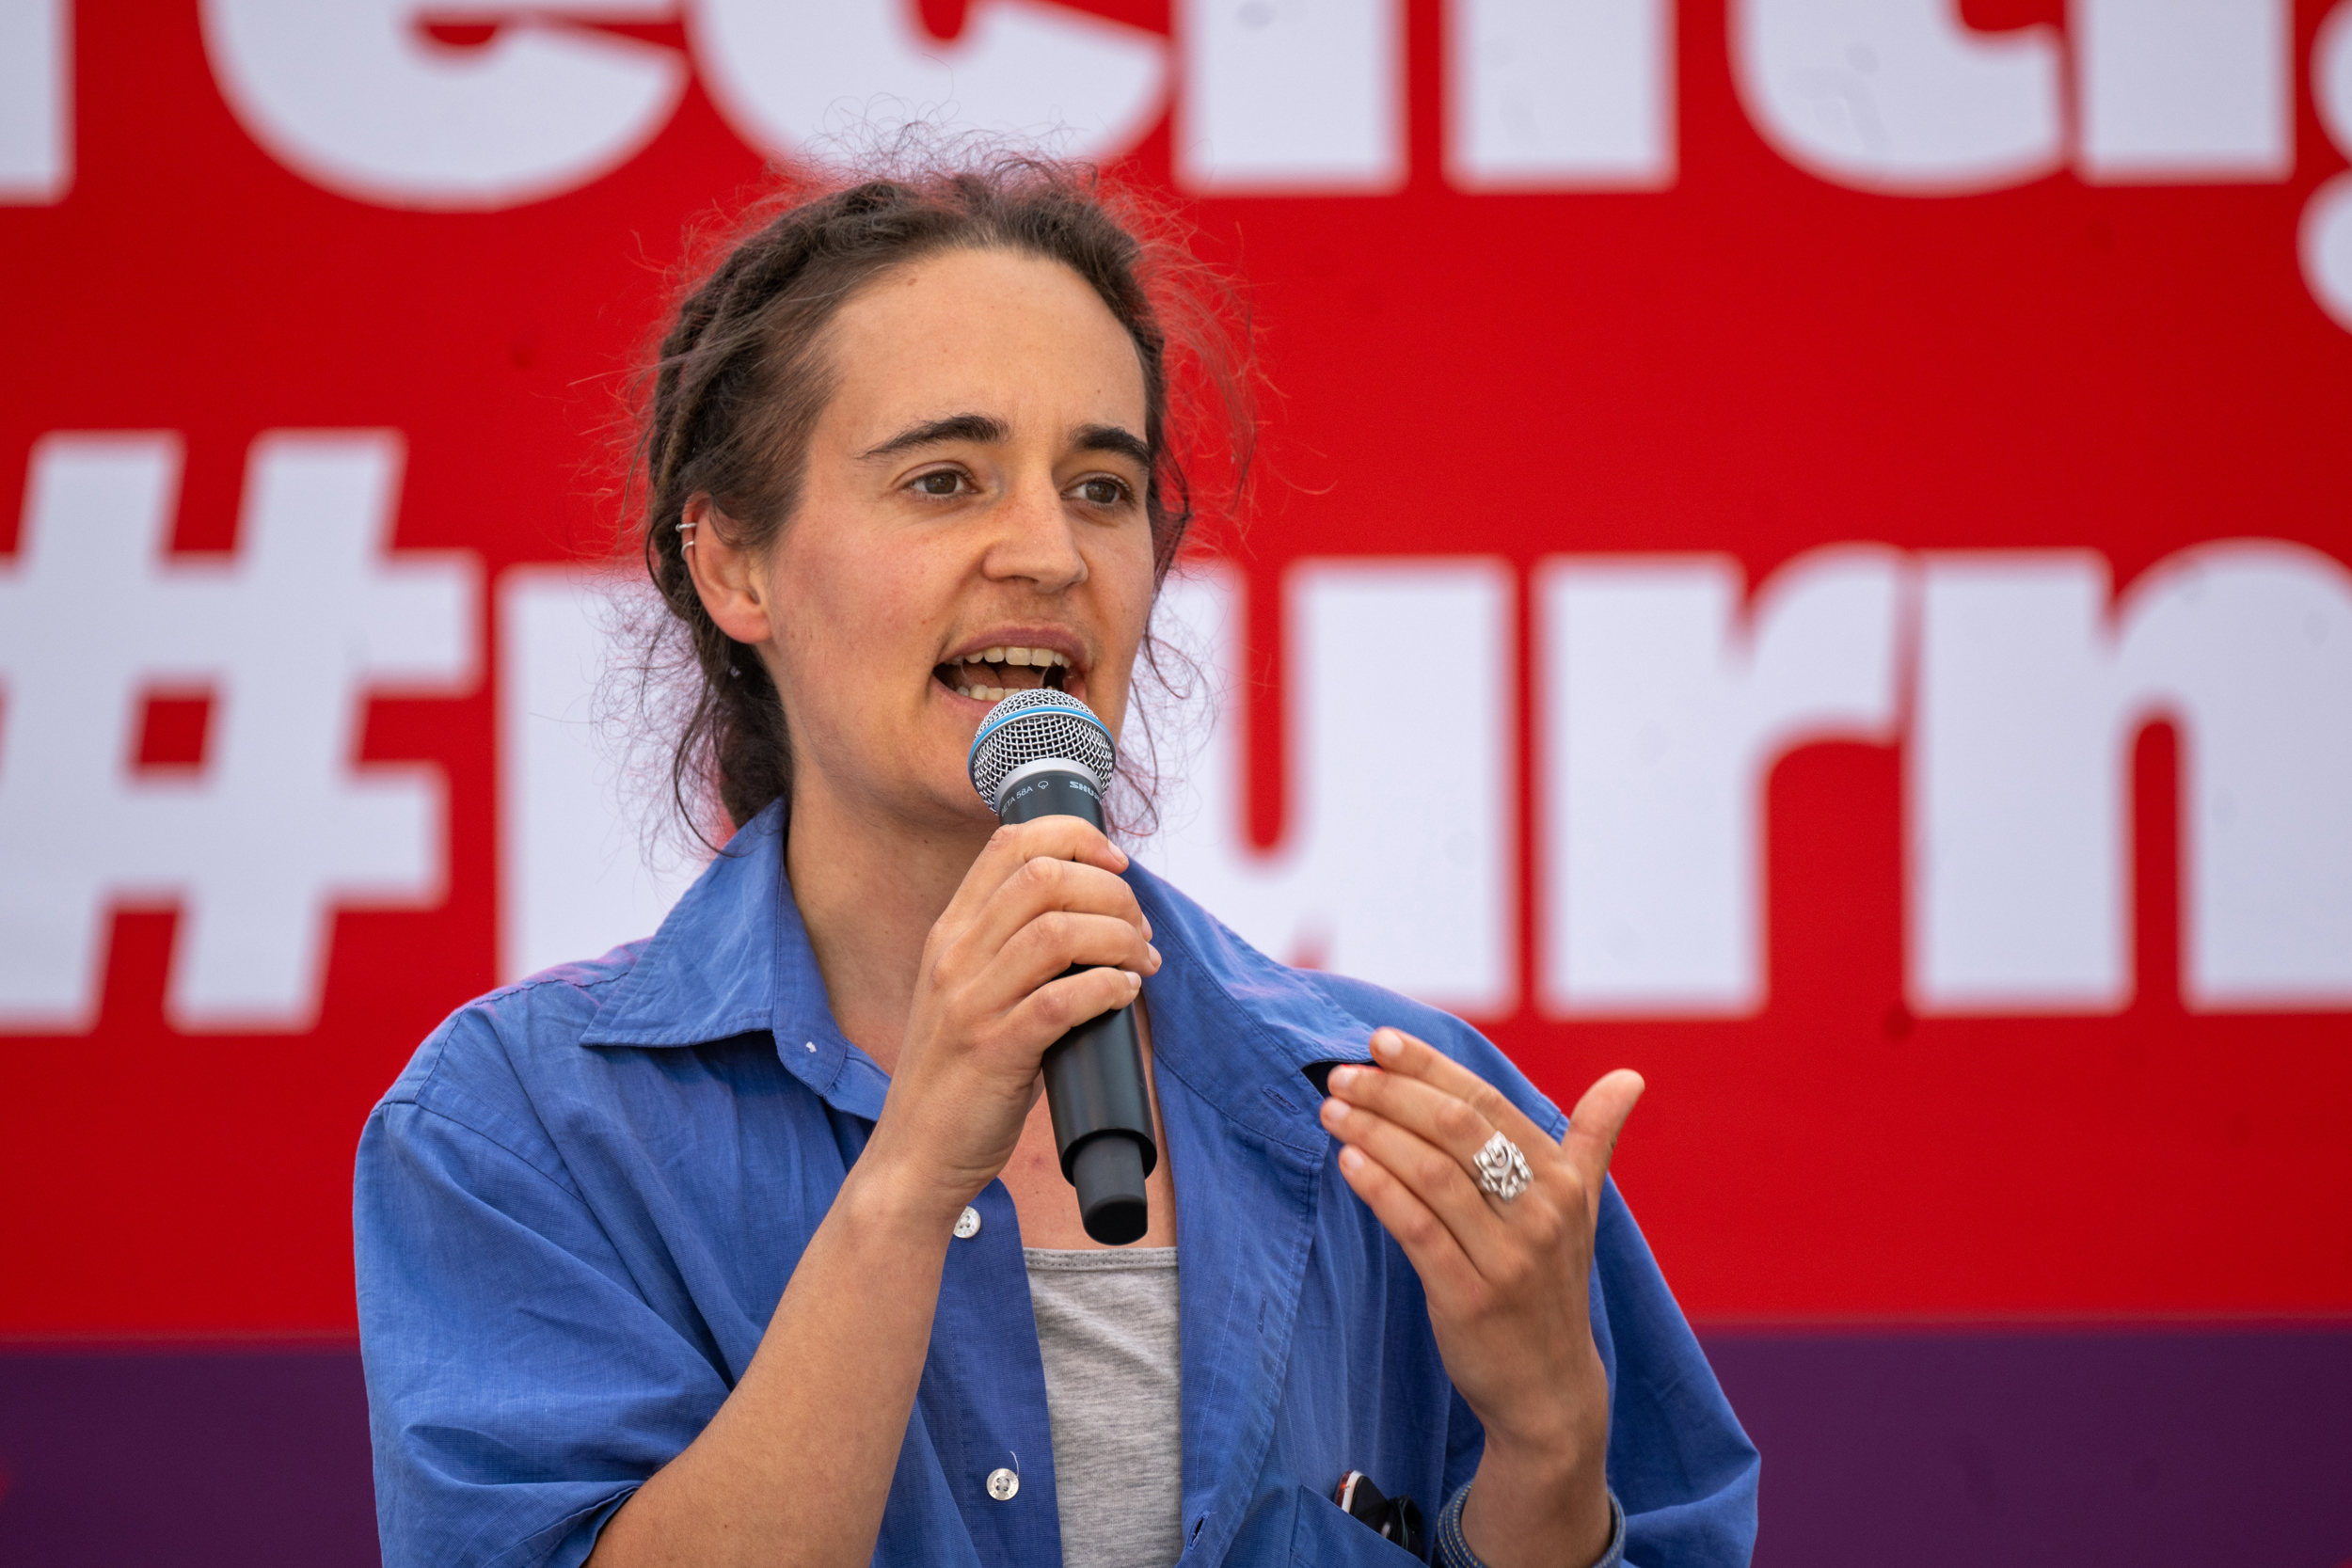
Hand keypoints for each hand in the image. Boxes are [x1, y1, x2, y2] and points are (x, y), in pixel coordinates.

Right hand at [866, 818, 1161, 1223]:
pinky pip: (1063, 999)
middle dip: (1110, 891)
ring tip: (1142, 962)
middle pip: (1044, 877)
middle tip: (1139, 928)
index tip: (1117, 863)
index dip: (1075, 837)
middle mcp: (954, 956)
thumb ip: (1013, 954)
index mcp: (950, 933)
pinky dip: (1108, 988)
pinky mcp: (993, 1051)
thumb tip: (1099, 923)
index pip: (1009, 844)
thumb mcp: (969, 995)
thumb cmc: (958, 1078)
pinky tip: (1125, 995)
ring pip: (1059, 931)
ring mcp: (970, 1003)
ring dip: (1118, 938)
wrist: (913, 1158)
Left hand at [1320, 1028, 1642, 1566]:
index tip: (1379, 1040)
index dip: (1429, 1067)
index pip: (1487, 1103)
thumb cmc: (1552, 1286)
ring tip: (1331, 1110)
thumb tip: (1629, 1077)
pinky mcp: (1470, 1297)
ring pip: (1431, 1173)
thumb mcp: (1582, 1210)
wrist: (1550, 1392)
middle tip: (1340, 1074)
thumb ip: (1592, 1139)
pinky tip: (1346, 1161)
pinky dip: (1378, 1187)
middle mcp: (1542, 1213)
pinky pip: (1416, 1228)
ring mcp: (1508, 1257)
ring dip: (1373, 1132)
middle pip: (1457, 1128)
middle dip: (1392, 1093)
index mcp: (1563, 1180)